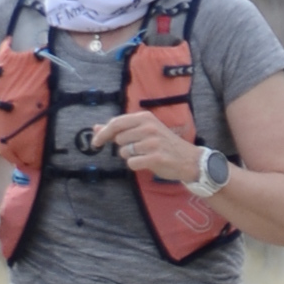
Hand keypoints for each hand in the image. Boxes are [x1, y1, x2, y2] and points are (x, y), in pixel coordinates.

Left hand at [89, 113, 211, 183]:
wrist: (188, 159)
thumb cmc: (164, 144)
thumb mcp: (144, 130)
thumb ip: (120, 129)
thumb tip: (95, 128)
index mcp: (145, 117)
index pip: (116, 123)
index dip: (103, 133)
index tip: (95, 142)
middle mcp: (149, 127)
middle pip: (119, 139)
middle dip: (123, 147)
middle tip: (137, 149)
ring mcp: (152, 142)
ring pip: (124, 152)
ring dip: (131, 156)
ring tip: (145, 154)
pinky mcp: (155, 157)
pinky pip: (131, 163)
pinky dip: (136, 165)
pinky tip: (147, 162)